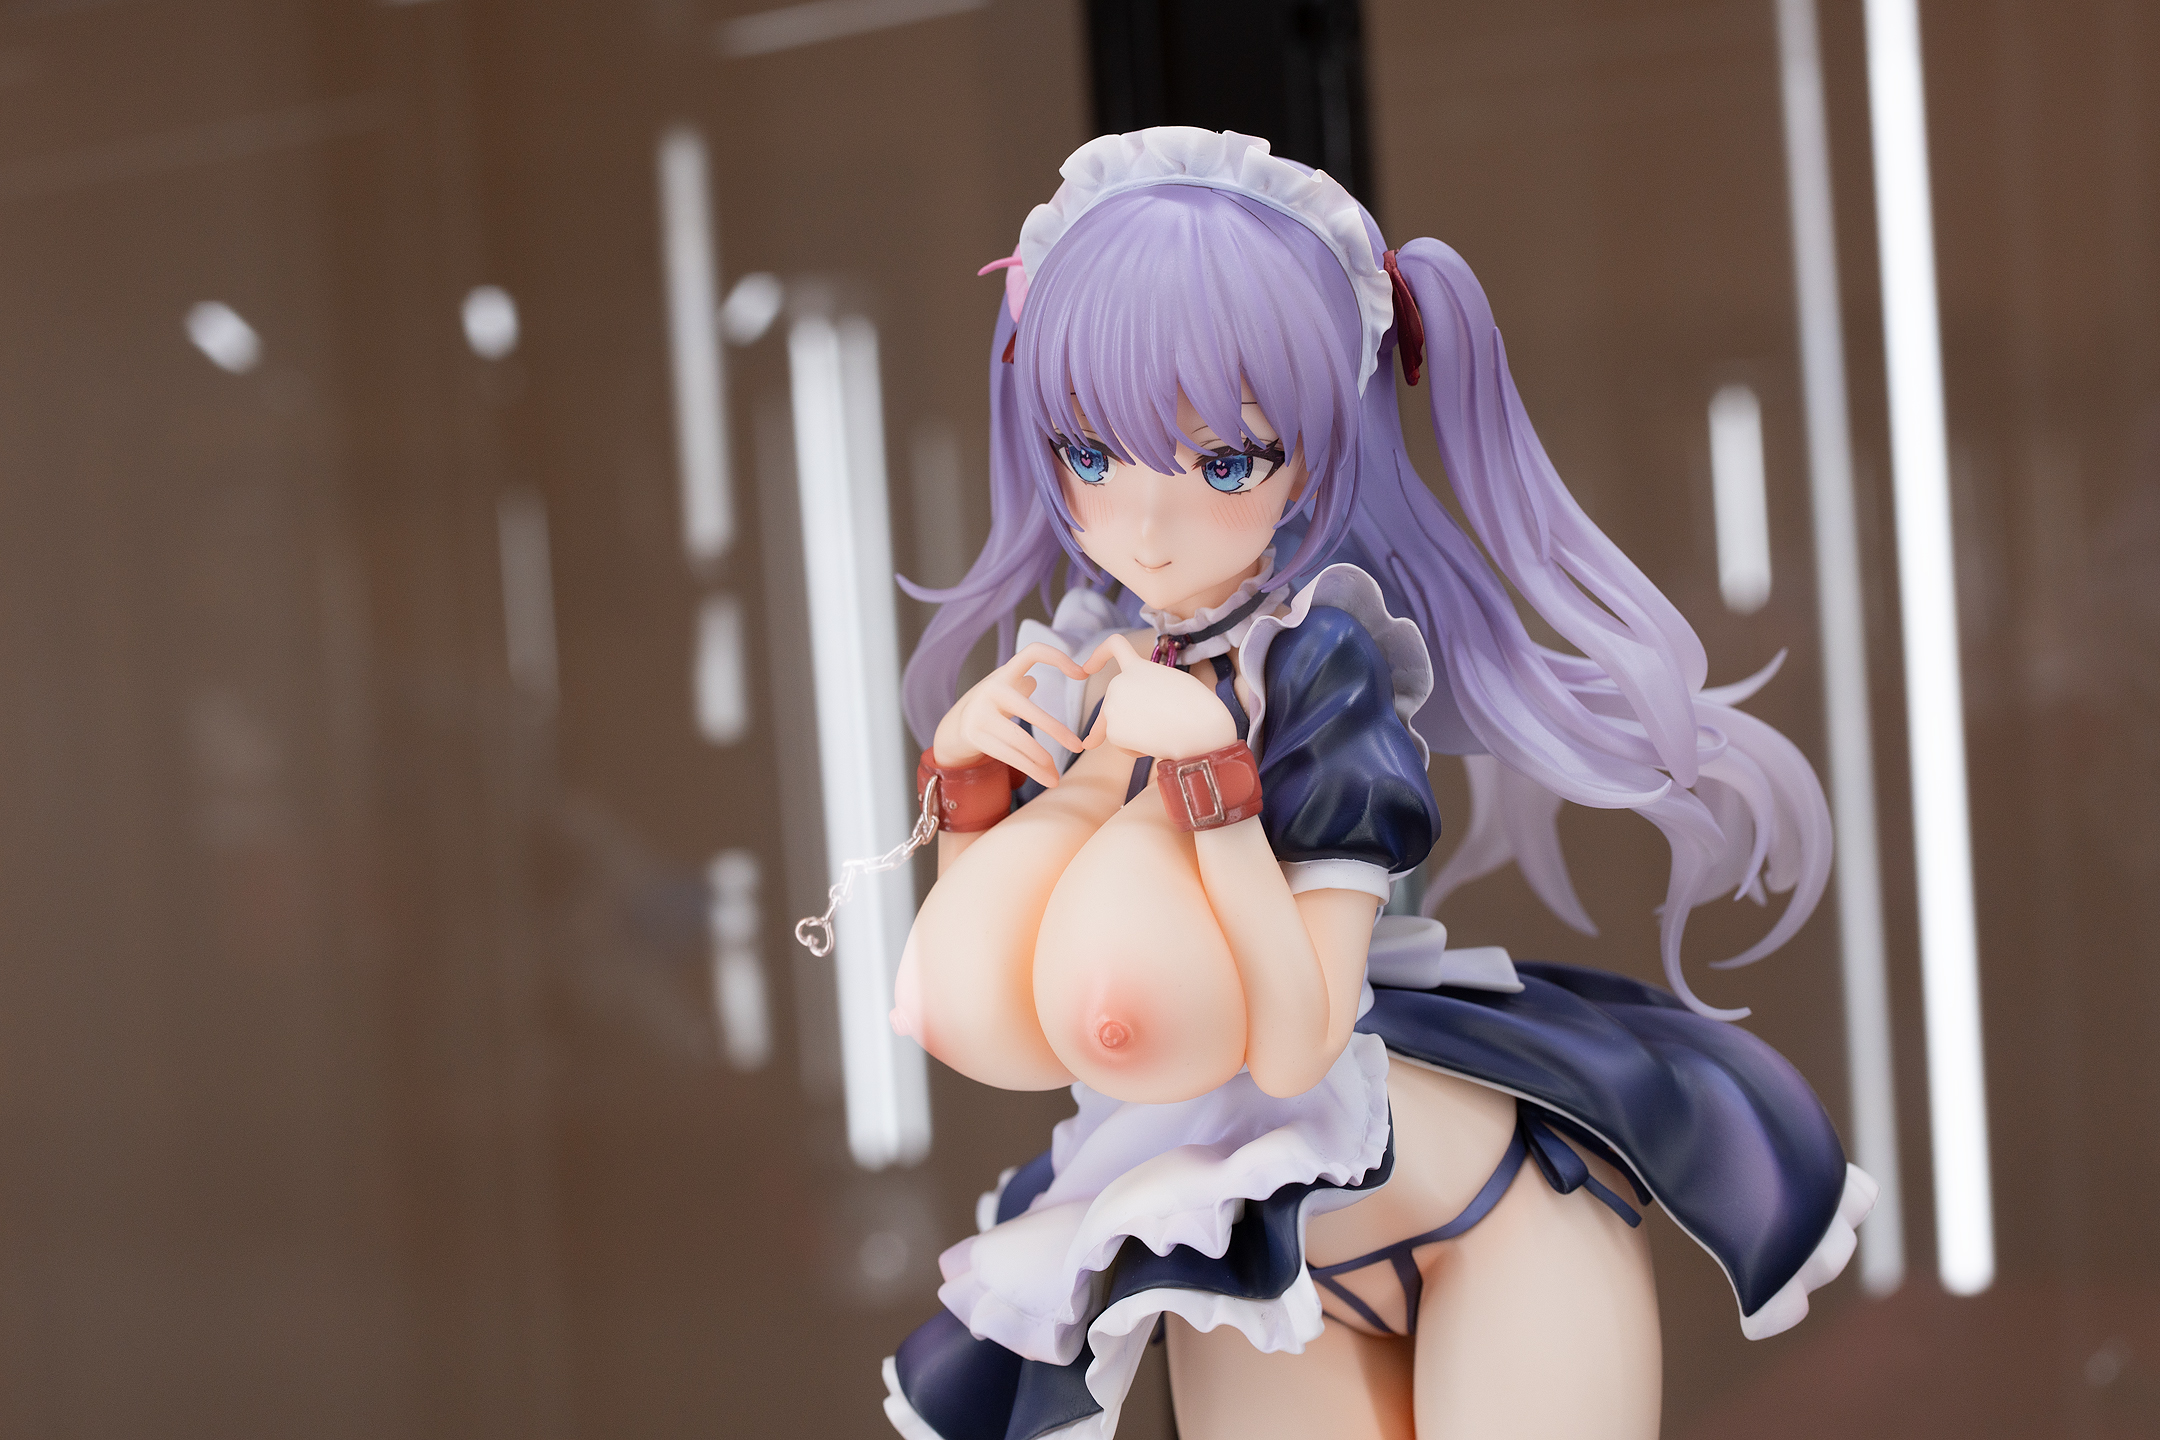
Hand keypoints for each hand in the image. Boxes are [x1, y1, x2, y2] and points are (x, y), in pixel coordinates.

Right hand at [932, 642, 1098, 789]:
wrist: (953, 727)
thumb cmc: (992, 708)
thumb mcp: (1006, 691)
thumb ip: (1021, 686)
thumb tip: (1033, 681)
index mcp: (1005, 673)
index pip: (1033, 652)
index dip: (1058, 658)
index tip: (1082, 674)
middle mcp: (991, 688)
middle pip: (1030, 711)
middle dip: (1056, 731)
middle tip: (1078, 746)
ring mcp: (980, 712)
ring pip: (1020, 740)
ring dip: (1043, 760)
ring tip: (1057, 776)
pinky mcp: (974, 735)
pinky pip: (1010, 755)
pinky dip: (1031, 769)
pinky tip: (1047, 778)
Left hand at [1082, 633, 1238, 759]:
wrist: (1200, 728)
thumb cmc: (1197, 707)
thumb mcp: (1172, 683)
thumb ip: (1148, 686)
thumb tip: (1131, 710)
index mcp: (1138, 666)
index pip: (1115, 645)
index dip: (1099, 655)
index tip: (1087, 667)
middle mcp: (1119, 683)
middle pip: (1113, 701)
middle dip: (1116, 720)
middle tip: (1136, 733)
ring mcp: (1113, 707)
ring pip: (1116, 724)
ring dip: (1133, 734)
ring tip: (1161, 733)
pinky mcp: (1113, 731)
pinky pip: (1121, 744)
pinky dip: (1135, 749)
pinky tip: (1155, 743)